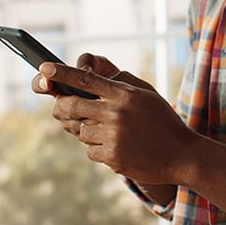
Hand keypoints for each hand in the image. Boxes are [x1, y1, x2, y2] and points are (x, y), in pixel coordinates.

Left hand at [38, 59, 196, 184]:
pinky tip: (116, 147)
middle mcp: (116, 113)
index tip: (44, 67)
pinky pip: (89, 150)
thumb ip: (119, 85)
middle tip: (62, 107)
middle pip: (71, 106)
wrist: (182, 154)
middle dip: (62, 106)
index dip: (62, 73)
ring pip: (80, 131)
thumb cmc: (163, 120)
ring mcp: (113, 136)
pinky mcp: (112, 157)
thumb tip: (89, 79)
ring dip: (87, 131)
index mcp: (124, 94)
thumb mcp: (146, 94)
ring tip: (108, 132)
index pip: (85, 79)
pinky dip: (97, 149)